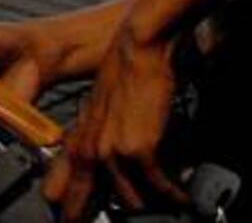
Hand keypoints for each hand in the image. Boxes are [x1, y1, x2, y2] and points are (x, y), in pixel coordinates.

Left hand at [42, 24, 187, 220]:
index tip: (74, 221)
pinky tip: (181, 197)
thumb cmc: (125, 67)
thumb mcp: (102, 103)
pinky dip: (173, 195)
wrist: (140, 47)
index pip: (70, 188)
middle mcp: (92, 150)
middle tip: (138, 215)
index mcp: (81, 139)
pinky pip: (159, 187)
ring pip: (131, 200)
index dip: (74, 210)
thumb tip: (109, 158)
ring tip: (166, 201)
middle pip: (94, 202)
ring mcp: (114, 153)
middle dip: (117, 212)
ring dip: (152, 203)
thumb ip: (100, 134)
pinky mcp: (140, 150)